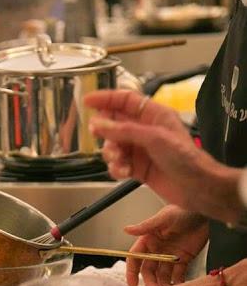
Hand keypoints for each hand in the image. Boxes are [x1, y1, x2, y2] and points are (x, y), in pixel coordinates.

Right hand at [86, 90, 240, 217]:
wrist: (196, 187)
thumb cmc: (184, 158)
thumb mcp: (153, 138)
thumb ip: (123, 130)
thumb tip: (98, 124)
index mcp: (153, 115)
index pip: (125, 100)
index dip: (106, 98)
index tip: (87, 101)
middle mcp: (145, 130)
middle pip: (114, 123)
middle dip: (105, 131)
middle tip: (98, 135)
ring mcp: (140, 150)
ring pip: (113, 146)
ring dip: (111, 153)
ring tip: (119, 159)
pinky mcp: (138, 168)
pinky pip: (118, 164)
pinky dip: (116, 168)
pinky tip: (124, 172)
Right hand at [125, 205, 208, 285]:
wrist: (204, 212)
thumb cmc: (182, 210)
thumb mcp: (164, 217)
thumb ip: (145, 226)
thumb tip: (126, 229)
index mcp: (148, 239)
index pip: (135, 258)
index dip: (132, 272)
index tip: (132, 285)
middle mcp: (157, 249)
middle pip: (149, 270)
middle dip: (151, 282)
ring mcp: (170, 256)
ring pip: (163, 275)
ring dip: (164, 284)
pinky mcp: (184, 259)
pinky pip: (179, 274)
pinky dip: (178, 282)